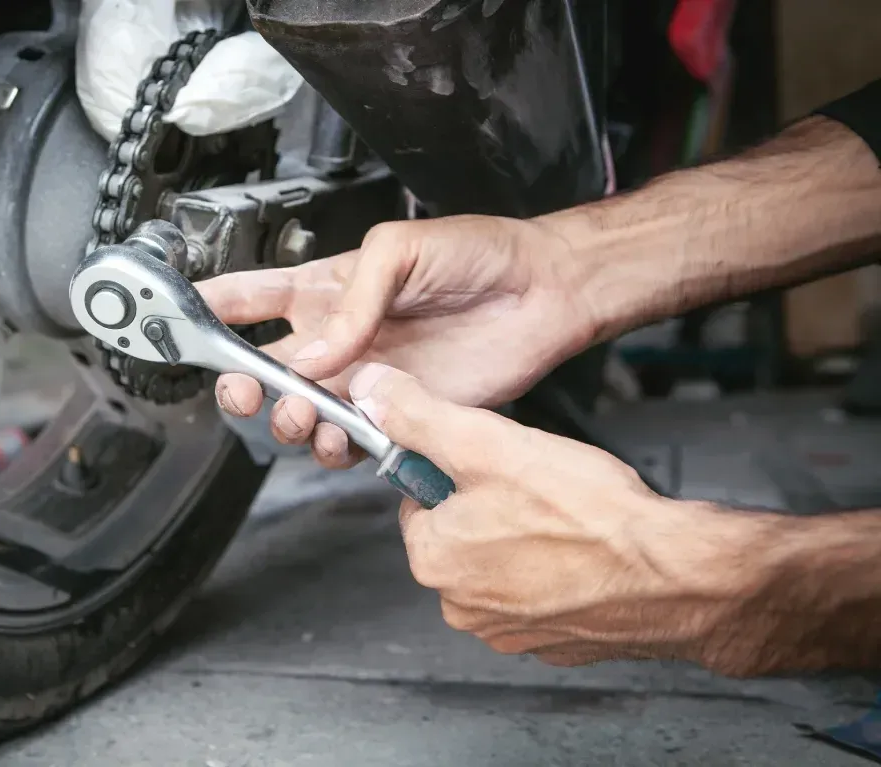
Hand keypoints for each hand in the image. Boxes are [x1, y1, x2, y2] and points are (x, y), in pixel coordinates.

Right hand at [196, 215, 597, 468]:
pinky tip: (345, 431)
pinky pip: (349, 440)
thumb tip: (312, 353)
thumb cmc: (478, 254)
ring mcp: (363, 378)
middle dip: (239, 384)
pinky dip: (337, 446)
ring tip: (305, 412)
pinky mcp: (397, 411)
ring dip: (288, 421)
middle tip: (244, 388)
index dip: (208, 308)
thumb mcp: (401, 249)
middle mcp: (337, 338)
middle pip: (262, 370)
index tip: (173, 319)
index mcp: (327, 289)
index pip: (250, 297)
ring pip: (299, 413)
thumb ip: (352, 299)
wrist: (543, 294)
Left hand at [350, 362, 777, 673]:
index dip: (456, 470)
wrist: (675, 577)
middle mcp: (462, 607)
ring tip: (569, 517)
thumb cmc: (588, 515)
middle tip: (540, 486)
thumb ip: (419, 416)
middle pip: (460, 533)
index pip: (418, 501)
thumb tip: (369, 392)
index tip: (493, 460)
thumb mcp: (486, 443)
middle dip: (493, 505)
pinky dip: (561, 573)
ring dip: (527, 539)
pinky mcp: (556, 643)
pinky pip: (543, 595)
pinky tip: (587, 551)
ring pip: (502, 563)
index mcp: (433, 560)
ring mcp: (511, 631)